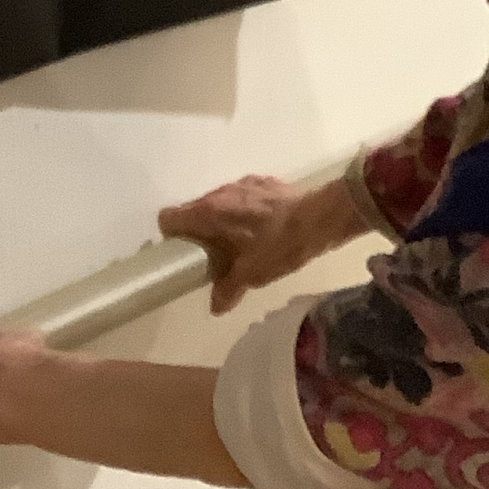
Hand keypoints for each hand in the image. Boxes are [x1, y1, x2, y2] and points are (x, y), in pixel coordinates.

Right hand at [159, 175, 370, 314]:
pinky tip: (263, 229)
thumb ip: (227, 289)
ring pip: (219, 202)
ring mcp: (241, 184)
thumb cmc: (278, 246)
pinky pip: (242, 197)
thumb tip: (215, 306)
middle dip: (199, 232)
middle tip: (215, 256)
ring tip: (241, 243)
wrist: (320, 217)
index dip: (172, 236)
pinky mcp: (262, 182)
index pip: (168, 217)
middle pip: (194, 210)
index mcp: (209, 213)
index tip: (184, 254)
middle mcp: (219, 193)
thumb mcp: (251, 275)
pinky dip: (244, 212)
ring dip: (222, 222)